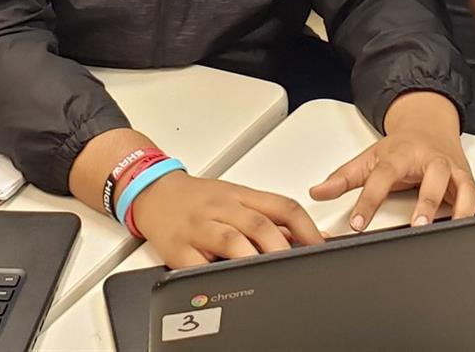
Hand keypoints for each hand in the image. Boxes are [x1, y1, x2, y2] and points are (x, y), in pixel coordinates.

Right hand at [127, 171, 323, 268]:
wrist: (154, 191)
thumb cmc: (199, 198)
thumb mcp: (236, 199)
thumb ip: (271, 218)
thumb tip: (311, 238)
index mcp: (241, 195)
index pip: (281, 206)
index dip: (306, 227)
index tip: (320, 246)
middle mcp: (222, 207)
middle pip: (259, 224)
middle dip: (282, 248)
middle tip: (297, 266)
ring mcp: (200, 226)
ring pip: (231, 240)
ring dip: (252, 258)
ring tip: (268, 275)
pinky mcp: (177, 247)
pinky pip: (197, 263)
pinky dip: (213, 273)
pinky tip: (225, 282)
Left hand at [310, 91, 474, 228]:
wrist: (428, 123)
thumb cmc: (400, 146)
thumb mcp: (369, 157)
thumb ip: (343, 178)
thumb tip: (316, 191)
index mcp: (401, 155)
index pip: (382, 177)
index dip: (369, 200)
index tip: (358, 223)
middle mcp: (430, 160)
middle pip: (432, 177)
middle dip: (427, 202)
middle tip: (418, 225)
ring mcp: (452, 170)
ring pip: (463, 185)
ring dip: (461, 206)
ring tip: (456, 226)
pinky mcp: (467, 179)